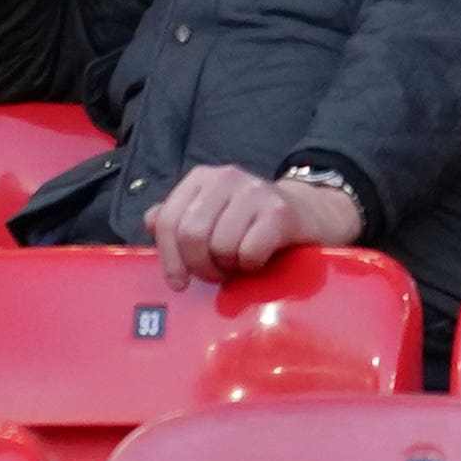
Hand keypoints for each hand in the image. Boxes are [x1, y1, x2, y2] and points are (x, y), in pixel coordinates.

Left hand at [147, 161, 358, 287]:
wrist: (311, 213)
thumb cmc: (253, 222)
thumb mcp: (213, 215)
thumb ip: (179, 218)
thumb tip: (148, 220)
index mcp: (202, 179)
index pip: (167, 220)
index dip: (169, 257)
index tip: (179, 282)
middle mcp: (226, 178)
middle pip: (191, 235)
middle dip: (202, 265)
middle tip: (217, 273)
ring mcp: (254, 192)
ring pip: (220, 245)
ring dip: (230, 267)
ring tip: (240, 263)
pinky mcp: (279, 213)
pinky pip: (249, 251)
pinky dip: (252, 265)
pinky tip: (260, 259)